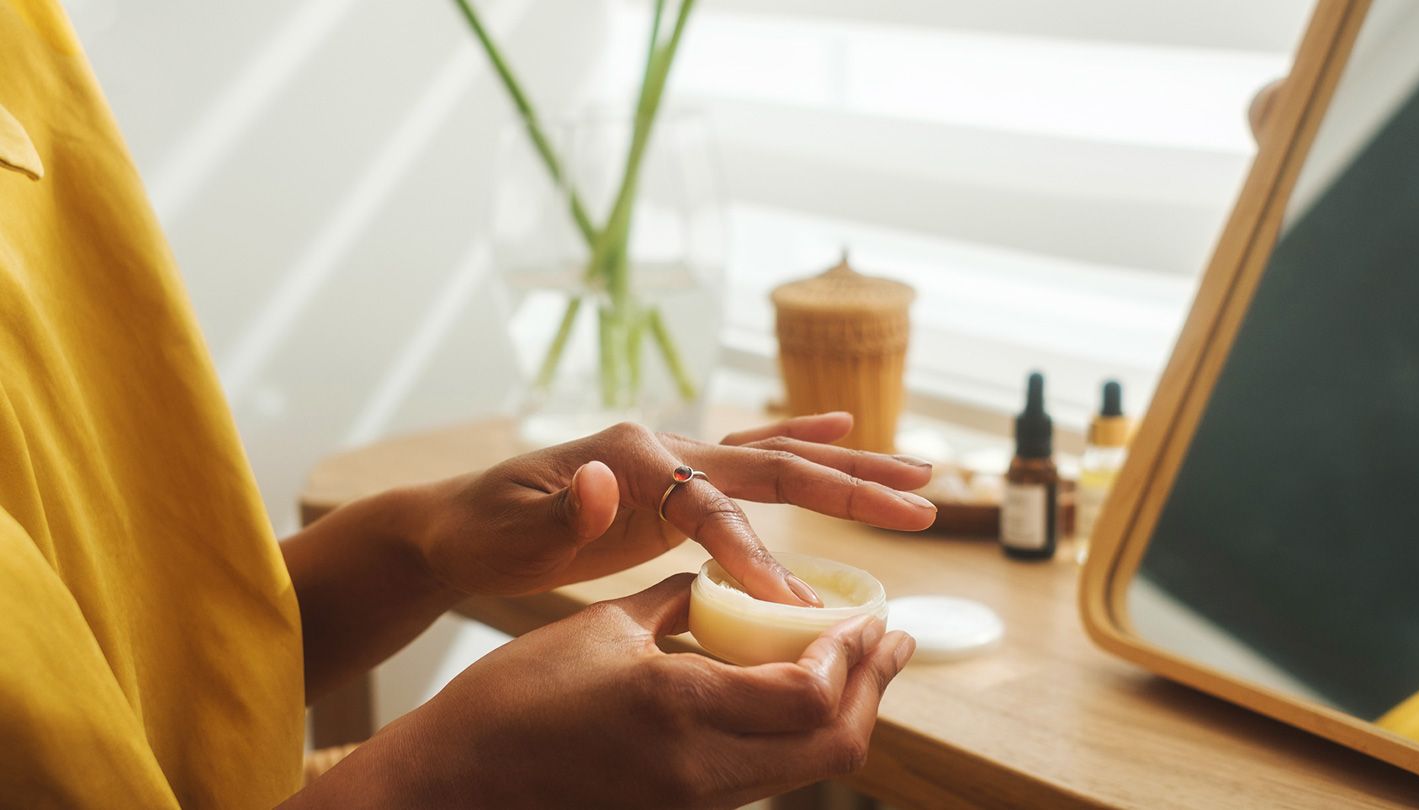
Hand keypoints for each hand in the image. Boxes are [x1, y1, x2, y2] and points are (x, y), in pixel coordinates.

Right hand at [308, 575, 915, 807]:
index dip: (853, 654)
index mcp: (680, 710)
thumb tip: (722, 581)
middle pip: (834, 745)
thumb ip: (676, 603)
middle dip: (875, 688)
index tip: (868, 613)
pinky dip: (799, 734)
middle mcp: (702, 771)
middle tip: (894, 640)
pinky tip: (796, 693)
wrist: (453, 784)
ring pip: (807, 768)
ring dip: (845, 712)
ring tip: (858, 661)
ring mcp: (694, 803)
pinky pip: (766, 776)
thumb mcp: (599, 630)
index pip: (811, 694)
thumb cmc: (511, 699)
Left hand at [412, 412, 934, 604]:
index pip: (711, 509)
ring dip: (846, 466)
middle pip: (773, 464)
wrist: (459, 520)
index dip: (756, 557)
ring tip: (916, 473)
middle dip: (849, 487)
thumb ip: (561, 512)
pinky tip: (840, 426)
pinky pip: (750, 460)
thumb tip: (606, 482)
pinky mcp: (676, 478)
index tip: (797, 608)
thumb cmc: (482, 531)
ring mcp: (674, 458)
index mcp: (632, 457)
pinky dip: (798, 440)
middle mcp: (664, 447)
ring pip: (777, 457)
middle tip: (921, 504)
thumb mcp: (508, 529)